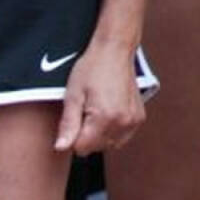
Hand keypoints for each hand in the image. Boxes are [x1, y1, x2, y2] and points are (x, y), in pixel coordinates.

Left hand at [54, 41, 145, 155]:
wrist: (115, 50)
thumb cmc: (92, 69)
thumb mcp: (73, 96)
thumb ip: (68, 125)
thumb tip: (61, 147)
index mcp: (105, 118)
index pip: (82, 148)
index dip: (73, 137)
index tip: (75, 118)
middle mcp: (122, 122)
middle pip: (95, 148)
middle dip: (86, 136)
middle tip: (85, 111)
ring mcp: (133, 121)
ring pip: (108, 145)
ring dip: (99, 135)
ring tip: (96, 111)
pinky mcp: (139, 118)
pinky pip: (121, 138)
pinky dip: (111, 132)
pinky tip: (107, 114)